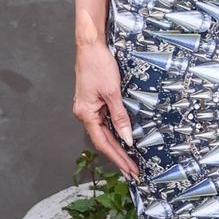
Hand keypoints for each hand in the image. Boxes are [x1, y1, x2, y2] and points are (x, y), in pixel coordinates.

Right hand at [73, 41, 138, 181]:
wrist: (90, 45)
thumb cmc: (98, 65)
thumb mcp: (112, 92)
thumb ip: (120, 116)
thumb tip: (127, 138)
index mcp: (86, 114)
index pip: (104, 143)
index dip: (118, 158)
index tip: (130, 170)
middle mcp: (85, 114)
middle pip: (104, 141)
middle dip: (119, 157)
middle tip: (133, 172)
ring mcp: (88, 108)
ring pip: (104, 133)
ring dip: (117, 147)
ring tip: (130, 161)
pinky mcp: (93, 101)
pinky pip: (105, 122)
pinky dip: (115, 132)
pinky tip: (124, 139)